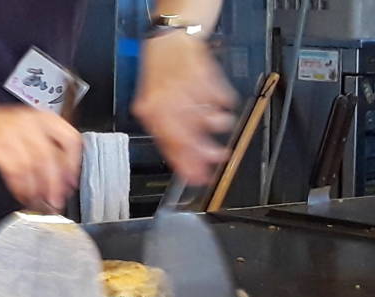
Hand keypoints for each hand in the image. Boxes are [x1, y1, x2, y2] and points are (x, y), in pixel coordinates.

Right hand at [0, 104, 81, 212]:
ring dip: (37, 189)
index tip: (71, 182)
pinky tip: (23, 195)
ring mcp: (12, 134)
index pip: (70, 140)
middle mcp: (31, 123)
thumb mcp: (32, 129)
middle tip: (56, 199)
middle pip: (51, 157)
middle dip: (55, 184)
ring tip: (39, 202)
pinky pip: (14, 171)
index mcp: (45, 118)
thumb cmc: (3, 128)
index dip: (73, 164)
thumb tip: (65, 179)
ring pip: (33, 166)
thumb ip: (50, 149)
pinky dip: (20, 187)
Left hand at [133, 32, 236, 185]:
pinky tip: (221, 102)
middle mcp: (166, 101)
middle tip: (219, 157)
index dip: (185, 165)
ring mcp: (185, 88)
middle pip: (187, 135)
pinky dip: (224, 103)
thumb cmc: (161, 75)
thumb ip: (167, 132)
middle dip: (206, 151)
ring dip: (218, 124)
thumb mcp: (152, 105)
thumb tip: (185, 160)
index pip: (169, 145)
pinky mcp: (203, 74)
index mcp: (151, 112)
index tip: (198, 178)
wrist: (169, 40)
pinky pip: (220, 97)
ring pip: (208, 116)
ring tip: (220, 123)